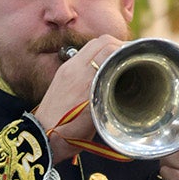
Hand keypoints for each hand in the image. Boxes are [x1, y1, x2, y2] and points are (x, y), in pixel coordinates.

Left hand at [31, 35, 124, 162]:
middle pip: (101, 42)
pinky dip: (96, 54)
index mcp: (85, 79)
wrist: (44, 137)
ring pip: (92, 46)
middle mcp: (74, 69)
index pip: (108, 49)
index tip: (134, 55)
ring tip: (116, 59)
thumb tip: (123, 82)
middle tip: (128, 55)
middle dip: (117, 45)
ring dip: (106, 48)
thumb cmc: (71, 133)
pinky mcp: (62, 72)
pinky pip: (82, 54)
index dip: (124, 49)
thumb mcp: (97, 117)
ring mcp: (66, 68)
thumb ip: (108, 95)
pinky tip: (102, 66)